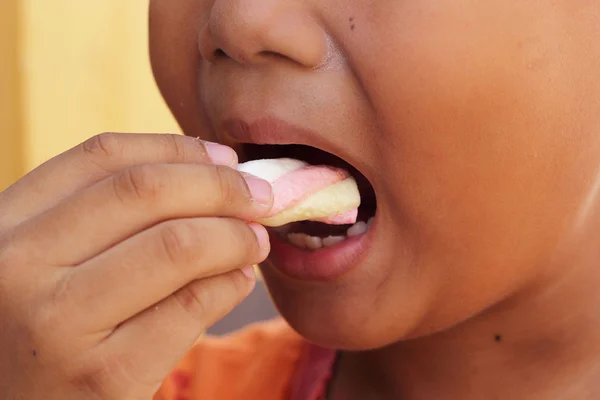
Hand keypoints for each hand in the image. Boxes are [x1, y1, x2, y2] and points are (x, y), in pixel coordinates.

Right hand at [0, 133, 271, 398]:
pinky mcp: (105, 375)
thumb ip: (107, 218)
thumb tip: (216, 173)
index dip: (176, 149)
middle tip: (261, 197)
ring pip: (177, 244)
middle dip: (221, 186)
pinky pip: (193, 305)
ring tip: (255, 241)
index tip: (225, 158)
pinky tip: (239, 280)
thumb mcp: (51, 263)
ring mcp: (56, 323)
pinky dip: (232, 284)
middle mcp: (16, 267)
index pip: (102, 157)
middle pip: (145, 191)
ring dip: (235, 236)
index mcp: (3, 226)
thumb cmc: (54, 331)